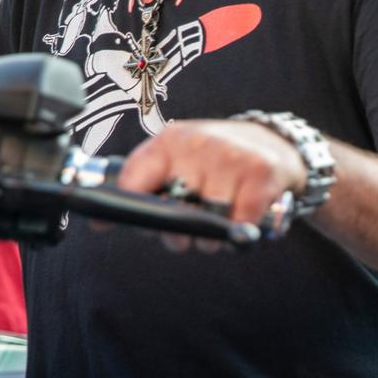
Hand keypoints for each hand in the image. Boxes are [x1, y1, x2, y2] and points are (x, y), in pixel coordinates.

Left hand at [118, 119, 306, 226]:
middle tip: (188, 234)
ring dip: (212, 237)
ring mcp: (232, 157)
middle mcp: (199, 144)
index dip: (130, 210)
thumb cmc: (219, 162)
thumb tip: (100, 222)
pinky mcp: (262, 173)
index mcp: (170, 140)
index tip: (123, 225)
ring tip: (219, 227)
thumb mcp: (180, 161)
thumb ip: (146, 186)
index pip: (135, 179)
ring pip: (208, 220)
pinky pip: (241, 223)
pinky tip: (242, 224)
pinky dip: (240, 233)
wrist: (277, 145)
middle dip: (178, 232)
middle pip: (173, 209)